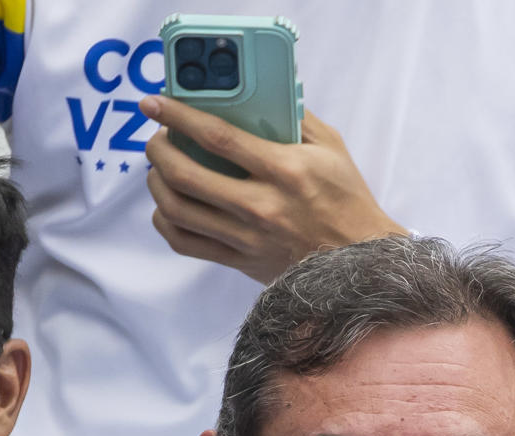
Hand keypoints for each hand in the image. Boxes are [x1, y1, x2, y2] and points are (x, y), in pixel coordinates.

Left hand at [140, 97, 406, 283]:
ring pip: (178, 211)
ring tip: (159, 169)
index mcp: (284, 171)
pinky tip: (167, 207)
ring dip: (157, 184)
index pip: (218, 138)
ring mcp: (247, 238)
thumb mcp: (331, 149)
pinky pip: (186, 243)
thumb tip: (259, 93)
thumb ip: (296, 118)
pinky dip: (166, 222)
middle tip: (156, 137)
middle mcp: (261, 206)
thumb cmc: (347, 200)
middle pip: (186, 176)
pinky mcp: (241, 261)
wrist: (360, 262)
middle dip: (159, 151)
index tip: (155, 103)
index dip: (179, 116)